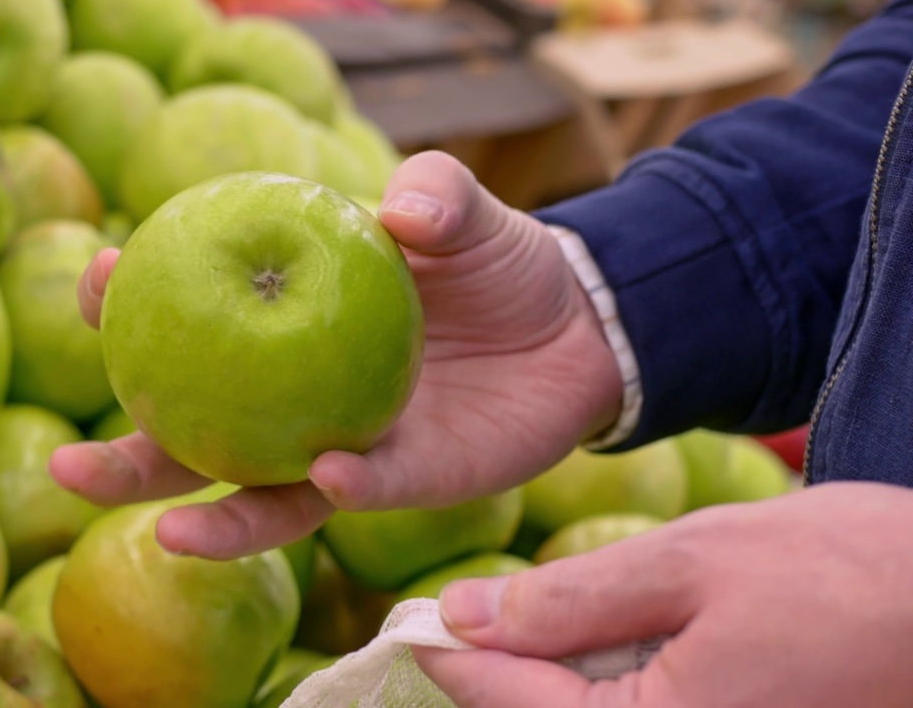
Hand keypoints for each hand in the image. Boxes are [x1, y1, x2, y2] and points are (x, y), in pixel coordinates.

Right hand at [49, 151, 623, 558]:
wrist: (579, 325)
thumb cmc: (496, 263)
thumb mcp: (460, 210)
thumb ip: (433, 192)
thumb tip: (397, 211)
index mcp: (282, 328)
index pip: (189, 326)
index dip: (131, 309)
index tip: (98, 278)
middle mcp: (297, 402)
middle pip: (195, 443)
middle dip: (126, 460)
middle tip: (68, 463)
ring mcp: (347, 448)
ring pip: (263, 499)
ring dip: (211, 520)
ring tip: (164, 527)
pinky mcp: (410, 479)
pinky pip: (366, 490)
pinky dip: (342, 484)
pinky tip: (323, 470)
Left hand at [414, 482, 912, 706]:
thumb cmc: (847, 575)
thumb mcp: (692, 564)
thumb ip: (569, 601)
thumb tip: (464, 615)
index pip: (512, 703)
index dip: (454, 658)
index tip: (412, 624)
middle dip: (499, 679)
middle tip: (455, 624)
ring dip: (549, 688)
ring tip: (518, 632)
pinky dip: (607, 691)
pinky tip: (600, 650)